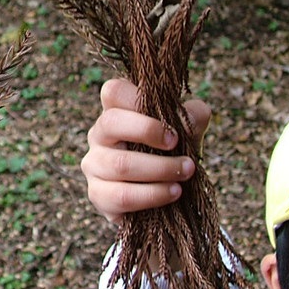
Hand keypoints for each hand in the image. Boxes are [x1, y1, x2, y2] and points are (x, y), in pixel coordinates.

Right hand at [81, 78, 210, 223]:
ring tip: (185, 172)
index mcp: (116, 112)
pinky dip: (152, 195)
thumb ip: (193, 117)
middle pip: (111, 122)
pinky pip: (122, 196)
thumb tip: (194, 113)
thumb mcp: (186, 132)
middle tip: (176, 144)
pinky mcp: (98, 194)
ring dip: (160, 169)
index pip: (113, 91)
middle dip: (149, 132)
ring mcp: (94, 165)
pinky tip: (173, 192)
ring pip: (121, 164)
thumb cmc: (171, 155)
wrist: (164, 197)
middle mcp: (99, 135)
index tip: (168, 121)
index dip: (138, 100)